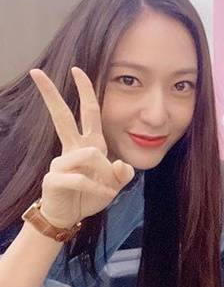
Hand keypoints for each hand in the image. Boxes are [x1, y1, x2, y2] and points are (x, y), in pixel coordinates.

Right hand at [30, 67, 133, 228]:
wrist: (70, 216)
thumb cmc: (91, 194)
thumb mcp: (116, 184)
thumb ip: (123, 173)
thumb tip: (120, 165)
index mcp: (89, 144)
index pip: (88, 111)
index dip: (85, 91)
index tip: (77, 70)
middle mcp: (73, 149)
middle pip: (61, 116)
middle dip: (50, 94)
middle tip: (37, 72)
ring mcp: (61, 162)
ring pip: (88, 155)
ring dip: (104, 175)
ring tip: (107, 189)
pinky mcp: (54, 178)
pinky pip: (81, 179)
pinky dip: (96, 188)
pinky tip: (101, 196)